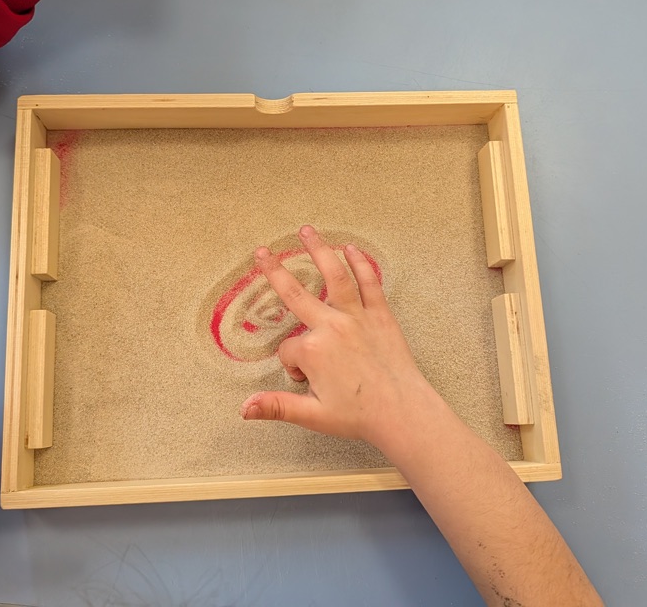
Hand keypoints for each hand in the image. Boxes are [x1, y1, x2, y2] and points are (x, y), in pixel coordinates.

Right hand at [240, 225, 435, 448]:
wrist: (402, 412)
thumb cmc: (359, 416)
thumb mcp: (312, 415)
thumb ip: (276, 406)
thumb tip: (243, 408)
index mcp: (313, 351)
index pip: (289, 351)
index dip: (293, 367)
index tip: (307, 381)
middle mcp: (332, 327)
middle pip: (296, 294)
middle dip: (275, 271)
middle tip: (262, 251)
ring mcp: (357, 317)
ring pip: (334, 276)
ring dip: (319, 251)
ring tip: (307, 231)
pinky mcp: (380, 314)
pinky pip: (369, 283)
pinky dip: (360, 263)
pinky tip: (351, 248)